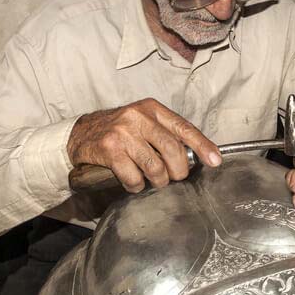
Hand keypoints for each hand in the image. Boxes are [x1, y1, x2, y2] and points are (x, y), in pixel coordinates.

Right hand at [67, 98, 220, 192]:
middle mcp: (138, 117)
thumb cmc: (118, 132)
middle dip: (179, 170)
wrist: (80, 135)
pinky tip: (133, 182)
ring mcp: (123, 133)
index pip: (184, 128)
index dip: (202, 146)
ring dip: (158, 181)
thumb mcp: (143, 124)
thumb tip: (196, 156)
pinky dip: (136, 186)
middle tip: (175, 177)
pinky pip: (133, 177)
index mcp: (152, 109)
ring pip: (155, 167)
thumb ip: (166, 135)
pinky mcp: (110, 149)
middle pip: (173, 150)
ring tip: (154, 180)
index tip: (215, 161)